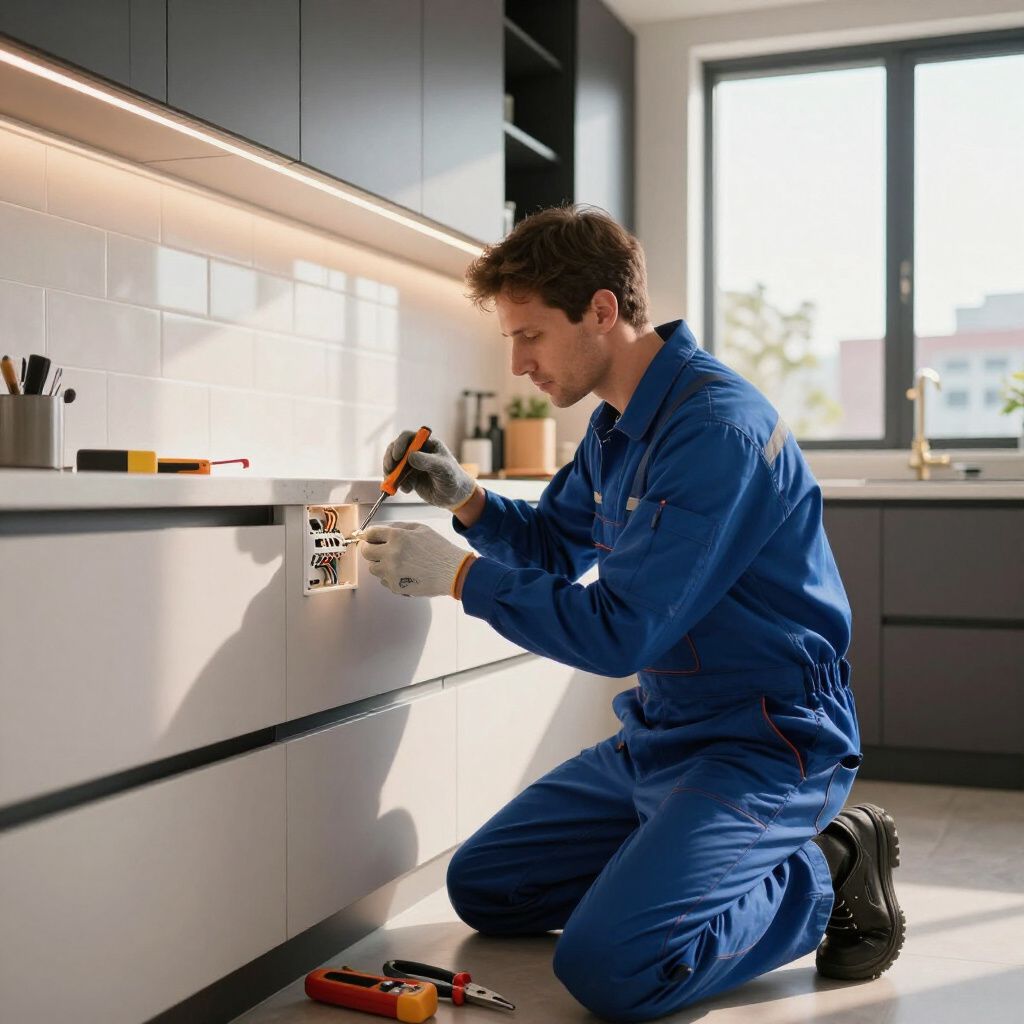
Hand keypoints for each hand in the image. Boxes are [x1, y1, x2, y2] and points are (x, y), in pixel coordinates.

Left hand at [359, 521, 473, 597]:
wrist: (452, 571)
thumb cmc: (439, 550)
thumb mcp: (420, 529)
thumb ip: (399, 527)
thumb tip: (383, 530)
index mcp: (397, 537)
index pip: (370, 534)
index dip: (367, 535)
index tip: (368, 537)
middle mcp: (391, 554)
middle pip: (366, 552)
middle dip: (369, 549)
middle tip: (376, 549)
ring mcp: (392, 572)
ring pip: (373, 568)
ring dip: (379, 564)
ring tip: (395, 562)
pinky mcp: (395, 586)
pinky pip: (383, 580)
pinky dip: (389, 576)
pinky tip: (403, 572)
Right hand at [384, 431, 475, 510]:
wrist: (455, 496)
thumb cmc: (453, 478)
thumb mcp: (443, 469)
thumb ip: (428, 462)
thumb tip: (411, 457)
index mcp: (427, 443)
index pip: (408, 437)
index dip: (400, 444)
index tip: (397, 457)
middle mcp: (417, 451)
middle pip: (395, 449)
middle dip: (390, 459)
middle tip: (390, 470)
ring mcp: (411, 464)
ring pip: (393, 463)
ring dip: (391, 473)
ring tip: (398, 483)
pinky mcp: (408, 476)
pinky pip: (395, 477)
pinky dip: (396, 483)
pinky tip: (408, 489)